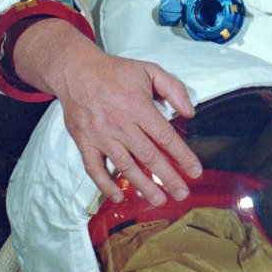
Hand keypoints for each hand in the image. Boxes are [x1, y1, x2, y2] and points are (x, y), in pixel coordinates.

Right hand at [13, 19, 199, 205]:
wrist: (75, 71)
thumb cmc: (116, 72)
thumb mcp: (150, 70)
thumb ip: (174, 89)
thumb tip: (190, 112)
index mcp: (138, 107)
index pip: (165, 137)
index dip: (182, 156)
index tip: (195, 172)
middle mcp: (120, 125)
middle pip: (149, 156)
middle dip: (168, 177)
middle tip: (182, 194)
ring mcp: (101, 136)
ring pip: (125, 166)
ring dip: (143, 185)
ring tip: (158, 200)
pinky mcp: (84, 142)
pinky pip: (94, 169)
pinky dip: (105, 185)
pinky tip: (119, 197)